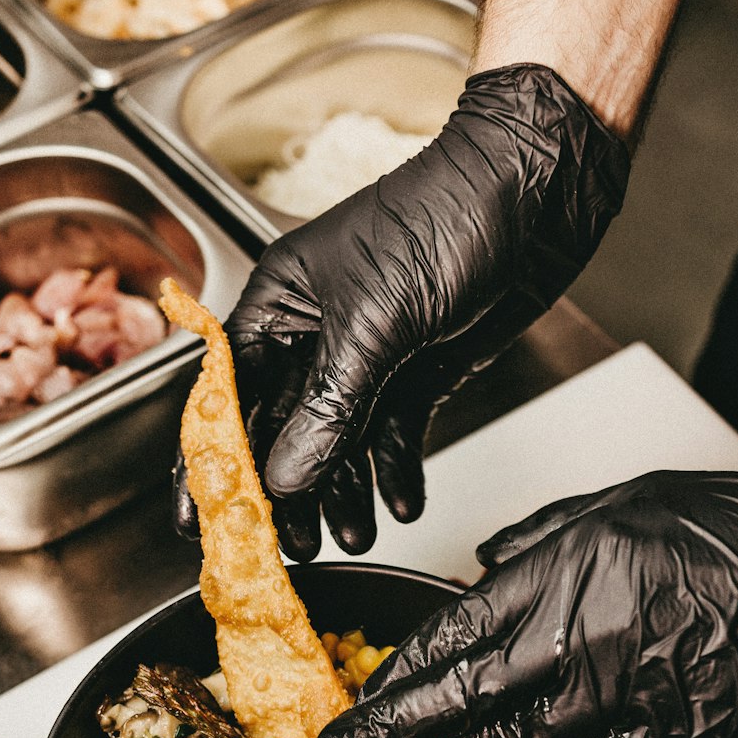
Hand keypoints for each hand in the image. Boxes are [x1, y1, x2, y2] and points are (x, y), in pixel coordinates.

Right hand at [189, 63, 627, 561]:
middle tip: (291, 546)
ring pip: (337, 443)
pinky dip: (396, 472)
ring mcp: (366, 357)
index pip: (227, 394)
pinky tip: (403, 505)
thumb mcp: (376, 322)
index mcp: (281, 303)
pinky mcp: (414, 373)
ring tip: (354, 536)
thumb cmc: (446, 216)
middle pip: (281, 431)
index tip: (201, 519)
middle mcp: (315, 334)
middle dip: (286, 492)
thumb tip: (285, 477)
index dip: (212, 461)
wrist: (536, 191)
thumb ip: (329, 407)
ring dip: (344, 493)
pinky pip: (393, 436)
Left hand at [315, 471, 737, 737]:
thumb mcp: (629, 501)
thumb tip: (484, 568)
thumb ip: (543, 539)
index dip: (394, 682)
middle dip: (393, 736)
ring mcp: (621, 700)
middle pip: (459, 704)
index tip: (355, 706)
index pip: (450, 639)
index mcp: (566, 572)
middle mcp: (581, 643)